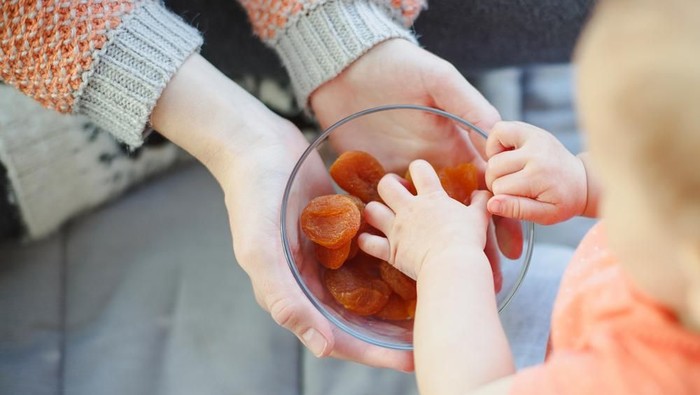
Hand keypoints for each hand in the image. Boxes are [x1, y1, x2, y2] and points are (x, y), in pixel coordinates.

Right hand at [152, 54, 412, 370]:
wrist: (256, 144)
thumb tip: (323, 348)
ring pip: (367, 286)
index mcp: (293, 293)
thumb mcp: (261, 250)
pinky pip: (369, 251)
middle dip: (393, 331)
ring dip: (397, 298)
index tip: (411, 360)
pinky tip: (421, 258)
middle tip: (433, 335)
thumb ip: (286, 299)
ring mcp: (326, 255)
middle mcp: (311, 280)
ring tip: (435, 301)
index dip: (374, 353)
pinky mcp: (338, 229)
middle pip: (358, 317)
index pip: (338, 337)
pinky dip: (392, 257)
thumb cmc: (254, 196)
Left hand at [310, 38, 522, 259]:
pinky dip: (378, 237)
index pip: (483, 191)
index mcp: (451, 150)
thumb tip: (500, 137)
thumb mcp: (441, 83)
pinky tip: (387, 262)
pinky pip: (375, 214)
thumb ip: (469, 107)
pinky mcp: (367, 179)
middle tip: (484, 278)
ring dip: (428, 250)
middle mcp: (428, 169)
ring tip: (442, 280)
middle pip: (454, 216)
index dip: (500, 218)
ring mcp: (397, 176)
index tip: (512, 249)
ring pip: (418, 221)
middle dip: (471, 247)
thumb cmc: (400, 69)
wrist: (348, 68)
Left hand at [359, 160, 491, 278]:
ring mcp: (396, 229)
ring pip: (372, 210)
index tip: (420, 176)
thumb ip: (480, 202)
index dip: (418, 168)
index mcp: (431, 198)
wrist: (453, 265)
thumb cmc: (467, 240)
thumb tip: (482, 193)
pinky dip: (366, 241)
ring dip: (374, 212)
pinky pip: (368, 243)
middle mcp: (409, 209)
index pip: (419, 169)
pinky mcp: (390, 250)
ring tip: (381, 216)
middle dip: (388, 185)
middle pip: (386, 185)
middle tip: (396, 194)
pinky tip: (368, 240)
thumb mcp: (479, 217)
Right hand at [485, 121, 587, 224]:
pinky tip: (507, 155)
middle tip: (512, 187)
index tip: (516, 199)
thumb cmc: (563, 200)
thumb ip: (517, 210)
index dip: (502, 197)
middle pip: (494, 169)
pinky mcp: (531, 130)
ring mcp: (533, 138)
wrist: (582, 181)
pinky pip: (499, 130)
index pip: (499, 188)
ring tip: (510, 172)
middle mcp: (535, 153)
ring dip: (496, 164)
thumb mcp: (544, 215)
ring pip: (493, 152)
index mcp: (539, 176)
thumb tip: (491, 204)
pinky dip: (496, 143)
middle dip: (497, 181)